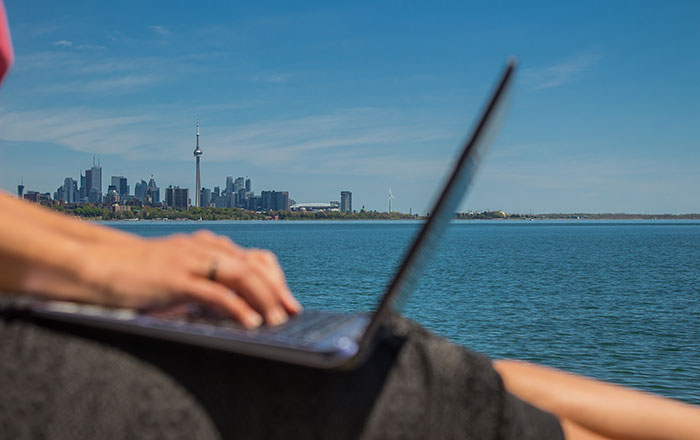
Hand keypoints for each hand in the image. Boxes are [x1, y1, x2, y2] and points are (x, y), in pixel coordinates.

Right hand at [46, 230, 300, 327]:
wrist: (103, 265)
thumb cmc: (143, 272)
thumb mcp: (182, 270)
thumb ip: (207, 280)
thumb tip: (237, 303)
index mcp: (208, 246)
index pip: (254, 258)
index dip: (275, 279)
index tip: (288, 301)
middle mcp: (204, 248)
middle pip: (253, 266)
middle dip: (277, 290)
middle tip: (292, 312)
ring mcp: (190, 261)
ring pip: (240, 275)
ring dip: (263, 298)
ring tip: (276, 320)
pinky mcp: (175, 278)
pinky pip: (214, 292)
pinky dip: (236, 307)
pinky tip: (249, 322)